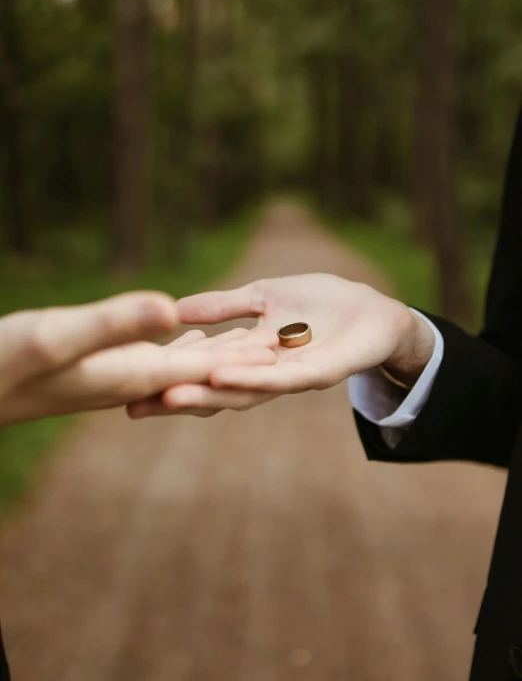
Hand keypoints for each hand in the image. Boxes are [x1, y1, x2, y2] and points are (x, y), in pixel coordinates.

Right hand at [0, 292, 275, 425]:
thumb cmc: (5, 362)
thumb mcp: (58, 335)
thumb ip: (114, 324)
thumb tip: (171, 310)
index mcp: (133, 376)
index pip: (203, 368)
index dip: (244, 356)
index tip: (282, 348)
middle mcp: (132, 382)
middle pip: (202, 372)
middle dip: (243, 358)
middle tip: (283, 342)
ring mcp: (116, 379)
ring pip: (184, 367)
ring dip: (219, 353)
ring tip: (250, 338)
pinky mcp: (100, 372)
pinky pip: (157, 360)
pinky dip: (182, 347)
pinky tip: (185, 336)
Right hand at [132, 274, 435, 417]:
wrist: (374, 310)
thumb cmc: (320, 304)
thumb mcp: (263, 297)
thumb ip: (223, 307)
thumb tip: (175, 309)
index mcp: (249, 356)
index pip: (203, 371)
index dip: (169, 377)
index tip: (127, 386)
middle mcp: (264, 373)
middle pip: (216, 390)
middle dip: (177, 399)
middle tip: (134, 407)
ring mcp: (290, 376)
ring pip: (245, 391)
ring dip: (208, 394)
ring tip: (170, 396)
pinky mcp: (319, 373)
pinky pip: (283, 379)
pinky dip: (252, 378)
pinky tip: (224, 377)